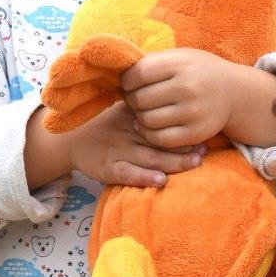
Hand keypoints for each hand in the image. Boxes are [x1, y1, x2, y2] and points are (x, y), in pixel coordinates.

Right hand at [66, 102, 205, 187]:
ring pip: (149, 158)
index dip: (182, 127)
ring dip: (172, 162)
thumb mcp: (124, 109)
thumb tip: (178, 96)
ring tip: (193, 163)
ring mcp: (117, 152)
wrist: (71, 139)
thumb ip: (146, 105)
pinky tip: (160, 180)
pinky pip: (127, 174)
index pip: (161, 120)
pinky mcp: (107, 169)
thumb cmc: (106, 125)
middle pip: (160, 140)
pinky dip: (143, 177)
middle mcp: (128, 133)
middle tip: (204, 149)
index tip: (202, 130)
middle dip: (183, 146)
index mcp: (133, 116)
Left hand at [120, 48, 237, 149]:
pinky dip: (147, 133)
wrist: (234, 93)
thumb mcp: (181, 57)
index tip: (128, 83)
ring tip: (142, 110)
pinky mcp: (195, 133)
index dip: (126, 80)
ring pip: (147, 120)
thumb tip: (119, 68)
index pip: (138, 74)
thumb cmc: (199, 71)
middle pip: (140, 98)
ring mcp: (192, 112)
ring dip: (138, 116)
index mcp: (181, 64)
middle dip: (131, 99)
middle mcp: (187, 88)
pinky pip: (159, 138)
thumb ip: (154, 61)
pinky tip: (146, 125)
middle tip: (135, 98)